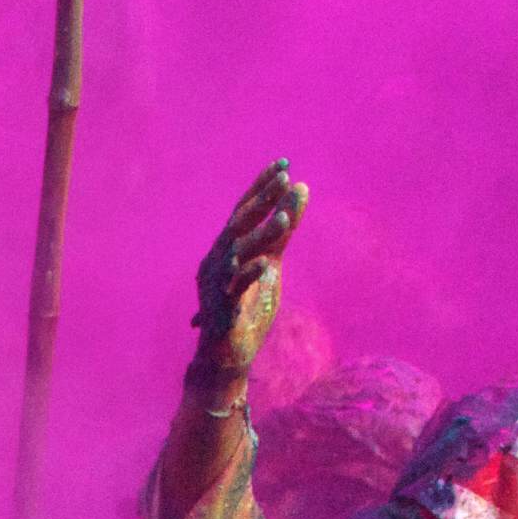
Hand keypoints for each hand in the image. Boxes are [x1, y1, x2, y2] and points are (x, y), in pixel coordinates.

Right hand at [193, 159, 306, 374]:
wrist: (228, 354)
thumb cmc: (248, 306)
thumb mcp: (272, 262)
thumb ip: (284, 229)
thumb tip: (301, 187)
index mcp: (226, 247)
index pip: (243, 209)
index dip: (261, 186)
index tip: (284, 164)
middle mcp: (216, 260)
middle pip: (238, 224)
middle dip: (261, 201)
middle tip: (284, 179)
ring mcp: (216, 285)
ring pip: (238, 253)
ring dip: (261, 235)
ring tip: (284, 220)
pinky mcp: (221, 311)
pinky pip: (235, 289)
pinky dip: (249, 275)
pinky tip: (266, 263)